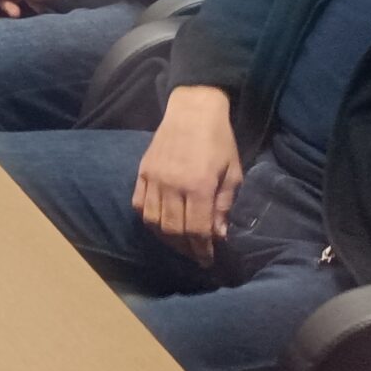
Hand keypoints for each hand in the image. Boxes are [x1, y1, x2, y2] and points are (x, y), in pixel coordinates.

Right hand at [134, 85, 243, 265]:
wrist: (192, 110)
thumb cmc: (219, 141)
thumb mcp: (232, 173)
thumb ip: (224, 205)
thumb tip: (218, 235)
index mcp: (199, 186)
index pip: (198, 230)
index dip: (202, 250)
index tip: (207, 260)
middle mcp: (173, 185)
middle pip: (174, 230)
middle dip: (186, 248)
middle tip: (195, 254)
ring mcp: (154, 178)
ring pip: (153, 221)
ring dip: (166, 238)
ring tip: (178, 243)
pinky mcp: (142, 171)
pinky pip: (138, 204)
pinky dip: (147, 219)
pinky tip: (159, 224)